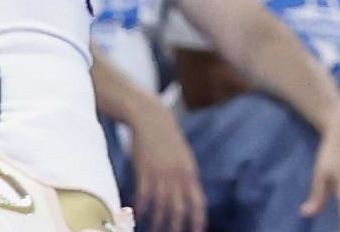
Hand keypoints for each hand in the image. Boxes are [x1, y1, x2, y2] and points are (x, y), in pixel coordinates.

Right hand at [131, 107, 208, 231]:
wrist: (153, 119)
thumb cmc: (169, 140)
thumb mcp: (184, 158)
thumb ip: (188, 177)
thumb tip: (192, 195)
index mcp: (190, 173)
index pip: (198, 201)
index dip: (199, 218)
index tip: (199, 231)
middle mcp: (177, 175)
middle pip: (179, 207)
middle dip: (177, 225)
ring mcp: (161, 173)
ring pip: (160, 204)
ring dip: (158, 220)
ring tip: (155, 230)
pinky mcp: (145, 170)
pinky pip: (144, 194)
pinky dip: (142, 206)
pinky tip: (140, 214)